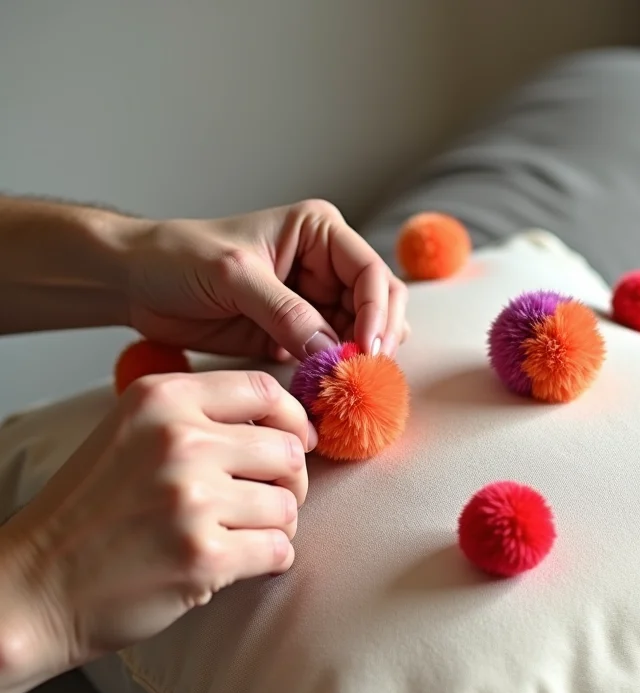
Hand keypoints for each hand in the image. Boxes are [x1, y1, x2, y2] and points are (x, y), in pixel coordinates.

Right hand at [0, 370, 309, 685]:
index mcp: (162, 400)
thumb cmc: (92, 510)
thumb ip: (199, 416)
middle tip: (269, 499)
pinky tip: (236, 562)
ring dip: (276, 526)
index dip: (293, 418)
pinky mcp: (203, 556)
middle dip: (291, 480)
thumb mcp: (133, 432)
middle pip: (287, 449)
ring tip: (240, 534)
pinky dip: (268, 560)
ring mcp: (192, 499)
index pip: (262, 389)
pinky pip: (279, 549)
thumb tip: (283, 424)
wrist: (35, 586)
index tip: (295, 441)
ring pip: (288, 505)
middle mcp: (179, 441)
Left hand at [126, 199, 408, 360]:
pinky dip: (333, 374)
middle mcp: (324, 265)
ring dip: (357, 360)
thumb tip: (331, 353)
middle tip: (362, 374)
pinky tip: (328, 389)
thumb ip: (285, 312)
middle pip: (376, 304)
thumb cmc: (179, 258)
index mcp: (318, 232)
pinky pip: (329, 356)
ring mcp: (313, 302)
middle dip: (375, 338)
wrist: (138, 283)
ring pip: (358, 334)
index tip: (367, 350)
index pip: (369, 272)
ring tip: (346, 385)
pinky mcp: (297, 333)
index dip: (376, 312)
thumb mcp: (233, 275)